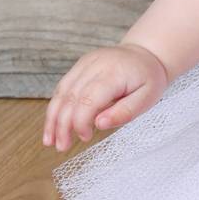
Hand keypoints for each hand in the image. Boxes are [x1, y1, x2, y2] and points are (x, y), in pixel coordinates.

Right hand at [42, 43, 169, 152]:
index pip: (88, 99)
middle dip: (62, 124)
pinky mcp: (80, 65)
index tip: (85, 137)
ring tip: (50, 141)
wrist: (147, 53)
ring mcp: (86, 63)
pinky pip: (63, 86)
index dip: (81, 121)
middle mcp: (96, 65)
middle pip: (71, 96)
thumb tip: (99, 124)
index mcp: (114, 73)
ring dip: (52, 117)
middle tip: (61, 147)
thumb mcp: (148, 98)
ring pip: (61, 91)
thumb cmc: (148, 79)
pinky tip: (53, 124)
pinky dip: (55, 106)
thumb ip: (125, 112)